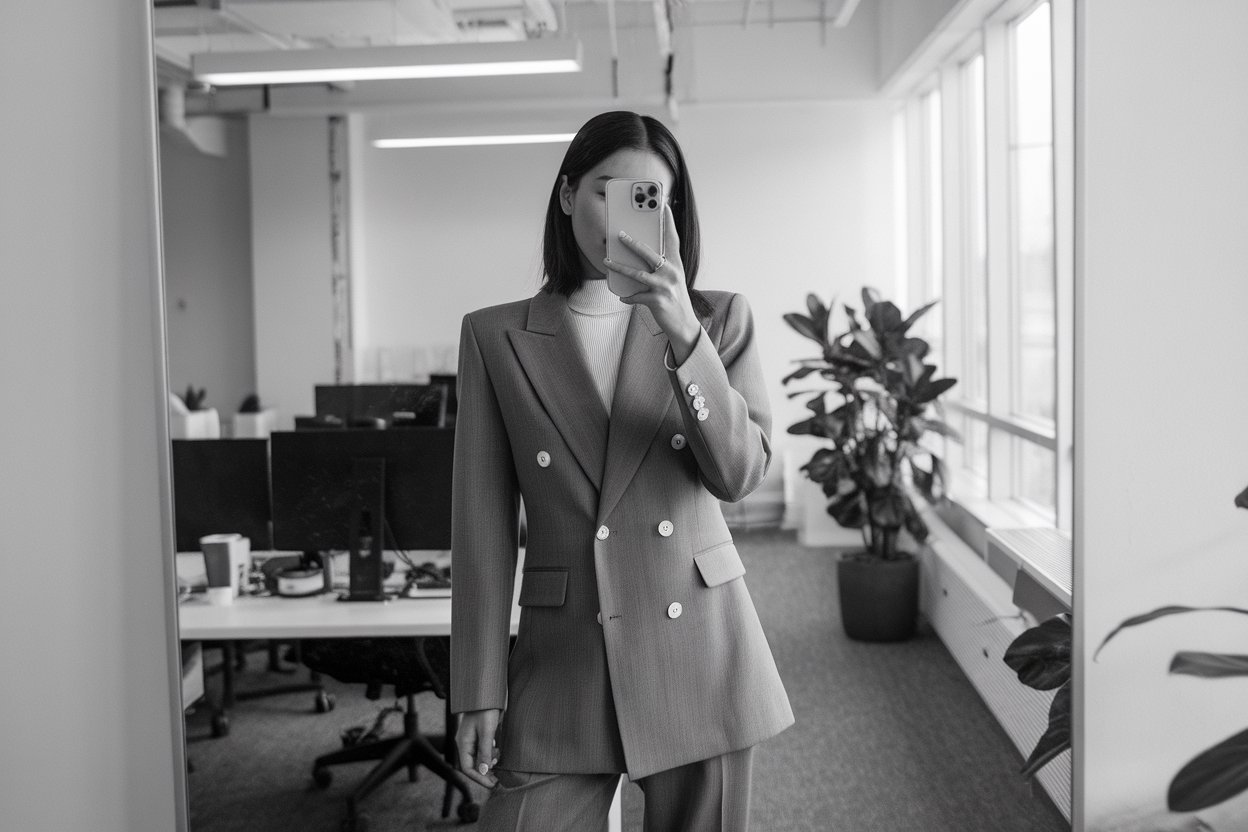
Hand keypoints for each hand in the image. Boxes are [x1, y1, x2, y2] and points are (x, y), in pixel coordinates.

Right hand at [455, 708, 500, 788]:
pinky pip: (482, 750)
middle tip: (497, 779)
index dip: (479, 778)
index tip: (491, 784)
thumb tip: (484, 771)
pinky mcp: (478, 735)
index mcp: (463, 743)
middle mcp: (465, 743)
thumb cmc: (485, 709)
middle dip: (484, 773)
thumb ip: (485, 751)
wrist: (487, 692)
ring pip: (478, 758)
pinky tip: (497, 751)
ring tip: (498, 761)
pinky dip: (490, 754)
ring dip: (488, 763)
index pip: (467, 768)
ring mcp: (471, 739)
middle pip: (472, 765)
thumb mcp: (487, 731)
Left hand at [603, 203, 701, 364]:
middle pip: (649, 253)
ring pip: (638, 274)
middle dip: (633, 243)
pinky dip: (628, 297)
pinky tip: (622, 297)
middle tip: (619, 234)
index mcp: (676, 264)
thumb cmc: (674, 299)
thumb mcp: (671, 279)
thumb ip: (660, 266)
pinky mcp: (658, 301)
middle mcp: (672, 273)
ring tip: (607, 261)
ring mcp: (665, 287)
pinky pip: (636, 296)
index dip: (667, 222)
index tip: (662, 205)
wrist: (684, 325)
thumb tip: (638, 255)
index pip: (672, 239)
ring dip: (620, 267)